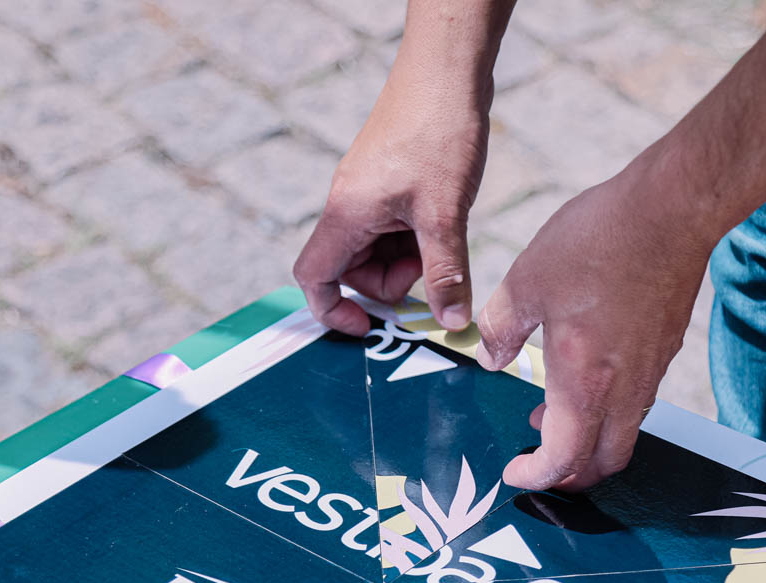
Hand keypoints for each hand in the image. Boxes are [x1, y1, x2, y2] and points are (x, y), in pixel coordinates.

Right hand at [294, 64, 490, 334]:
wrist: (447, 71)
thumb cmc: (437, 132)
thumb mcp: (445, 214)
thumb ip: (446, 273)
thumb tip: (451, 322)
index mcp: (346, 215)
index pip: (314, 278)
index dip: (333, 311)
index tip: (370, 327)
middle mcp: (348, 206)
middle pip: (353, 271)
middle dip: (392, 282)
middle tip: (432, 266)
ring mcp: (367, 194)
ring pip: (377, 251)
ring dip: (409, 259)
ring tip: (442, 233)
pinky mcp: (387, 183)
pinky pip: (393, 228)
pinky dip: (416, 236)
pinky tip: (442, 217)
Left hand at [476, 157, 717, 490]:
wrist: (673, 209)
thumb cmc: (601, 240)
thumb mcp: (526, 281)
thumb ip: (501, 328)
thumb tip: (490, 358)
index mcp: (585, 381)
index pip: (564, 459)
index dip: (536, 477)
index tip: (514, 472)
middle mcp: (624, 389)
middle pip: (603, 463)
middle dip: (568, 475)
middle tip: (536, 459)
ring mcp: (651, 372)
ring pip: (623, 435)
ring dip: (588, 441)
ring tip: (551, 417)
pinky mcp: (664, 351)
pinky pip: (636, 404)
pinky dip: (608, 412)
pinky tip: (583, 378)